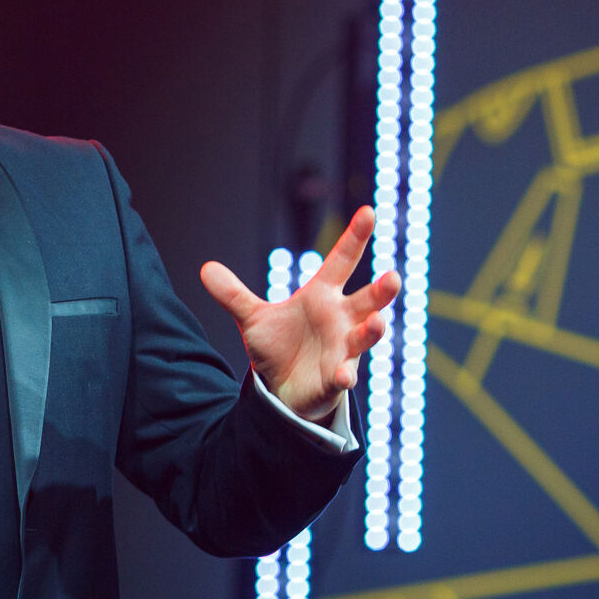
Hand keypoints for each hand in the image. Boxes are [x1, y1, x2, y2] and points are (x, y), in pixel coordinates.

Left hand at [198, 206, 401, 422]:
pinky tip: (344, 376)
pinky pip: (344, 375)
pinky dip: (345, 375)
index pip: (341, 262)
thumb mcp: (253, 318)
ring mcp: (342, 349)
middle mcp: (340, 319)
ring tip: (377, 322)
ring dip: (372, 330)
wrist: (281, 387)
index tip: (368, 211)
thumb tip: (205, 268)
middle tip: (393, 277)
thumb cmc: (279, 346)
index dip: (354, 238)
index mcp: (322, 297)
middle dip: (382, 291)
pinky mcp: (335, 378)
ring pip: (364, 337)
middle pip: (367, 300)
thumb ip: (233, 294)